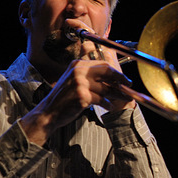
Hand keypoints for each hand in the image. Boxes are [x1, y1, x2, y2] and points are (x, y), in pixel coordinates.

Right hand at [20, 23, 135, 144]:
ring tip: (124, 98)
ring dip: (117, 94)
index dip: (116, 72)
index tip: (124, 79)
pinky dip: (107, 104)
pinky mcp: (82, 96)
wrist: (48, 112)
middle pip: (107, 72)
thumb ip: (89, 76)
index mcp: (77, 64)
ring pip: (106, 88)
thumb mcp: (74, 81)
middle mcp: (78, 71)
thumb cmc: (63, 99)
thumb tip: (112, 78)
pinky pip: (101, 99)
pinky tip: (109, 106)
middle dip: (121, 79)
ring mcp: (80, 83)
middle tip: (129, 86)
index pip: (102, 64)